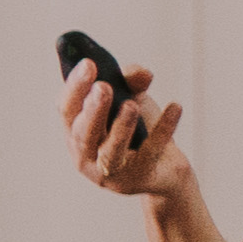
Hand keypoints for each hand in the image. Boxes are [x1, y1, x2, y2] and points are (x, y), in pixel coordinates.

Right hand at [66, 61, 197, 215]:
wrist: (165, 169)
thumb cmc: (139, 130)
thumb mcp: (133, 100)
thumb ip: (132, 83)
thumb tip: (141, 73)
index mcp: (76, 132)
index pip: (67, 110)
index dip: (75, 87)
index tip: (88, 63)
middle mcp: (87, 156)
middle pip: (84, 134)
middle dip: (93, 110)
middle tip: (103, 87)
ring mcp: (112, 172)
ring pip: (111, 152)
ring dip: (121, 127)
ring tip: (131, 105)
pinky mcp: (141, 178)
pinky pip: (151, 153)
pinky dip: (163, 129)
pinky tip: (175, 106)